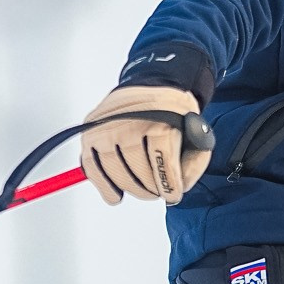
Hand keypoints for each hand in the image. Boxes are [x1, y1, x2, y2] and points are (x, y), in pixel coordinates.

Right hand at [79, 85, 210, 204]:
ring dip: (133, 189)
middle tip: (158, 190)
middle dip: (152, 188)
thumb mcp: (193, 130)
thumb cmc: (170, 114)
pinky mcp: (89, 136)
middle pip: (139, 171)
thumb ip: (193, 162)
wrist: (145, 89)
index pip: (162, 158)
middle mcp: (128, 121)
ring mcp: (106, 129)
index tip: (173, 194)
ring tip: (143, 189)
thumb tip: (176, 191)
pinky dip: (106, 188)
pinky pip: (93, 171)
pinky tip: (117, 194)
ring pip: (117, 174)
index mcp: (158, 116)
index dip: (169, 183)